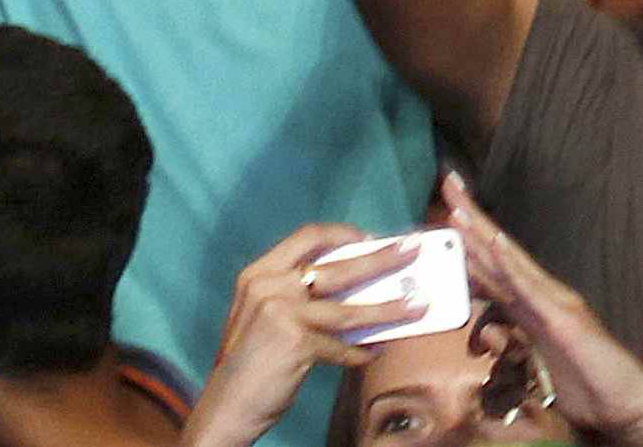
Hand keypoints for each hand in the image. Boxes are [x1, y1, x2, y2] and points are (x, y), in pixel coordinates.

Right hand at [182, 227, 425, 446]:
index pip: (307, 237)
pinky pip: (341, 346)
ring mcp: (282, 312)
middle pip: (338, 266)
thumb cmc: (248, 364)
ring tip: (417, 306)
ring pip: (348, 308)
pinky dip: (360, 352)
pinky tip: (374, 352)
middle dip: (380, 258)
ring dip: (388, 308)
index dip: (342, 234)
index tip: (370, 236)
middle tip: (411, 251)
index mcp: (260, 272)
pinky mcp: (296, 343)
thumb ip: (295, 297)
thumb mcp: (262, 316)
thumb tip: (352, 288)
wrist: (225, 406)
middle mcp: (270, 285)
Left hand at [441, 174, 642, 446]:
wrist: (626, 402)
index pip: (494, 267)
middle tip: (447, 187)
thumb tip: (486, 331)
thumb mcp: (538, 365)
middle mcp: (541, 295)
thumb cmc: (586, 384)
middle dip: (471, 222)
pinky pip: (532, 289)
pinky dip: (512, 264)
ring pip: (510, 263)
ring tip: (459, 209)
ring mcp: (553, 302)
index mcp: (532, 305)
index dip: (470, 240)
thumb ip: (513, 344)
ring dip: (483, 234)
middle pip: (498, 254)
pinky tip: (496, 244)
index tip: (448, 213)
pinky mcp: (563, 318)